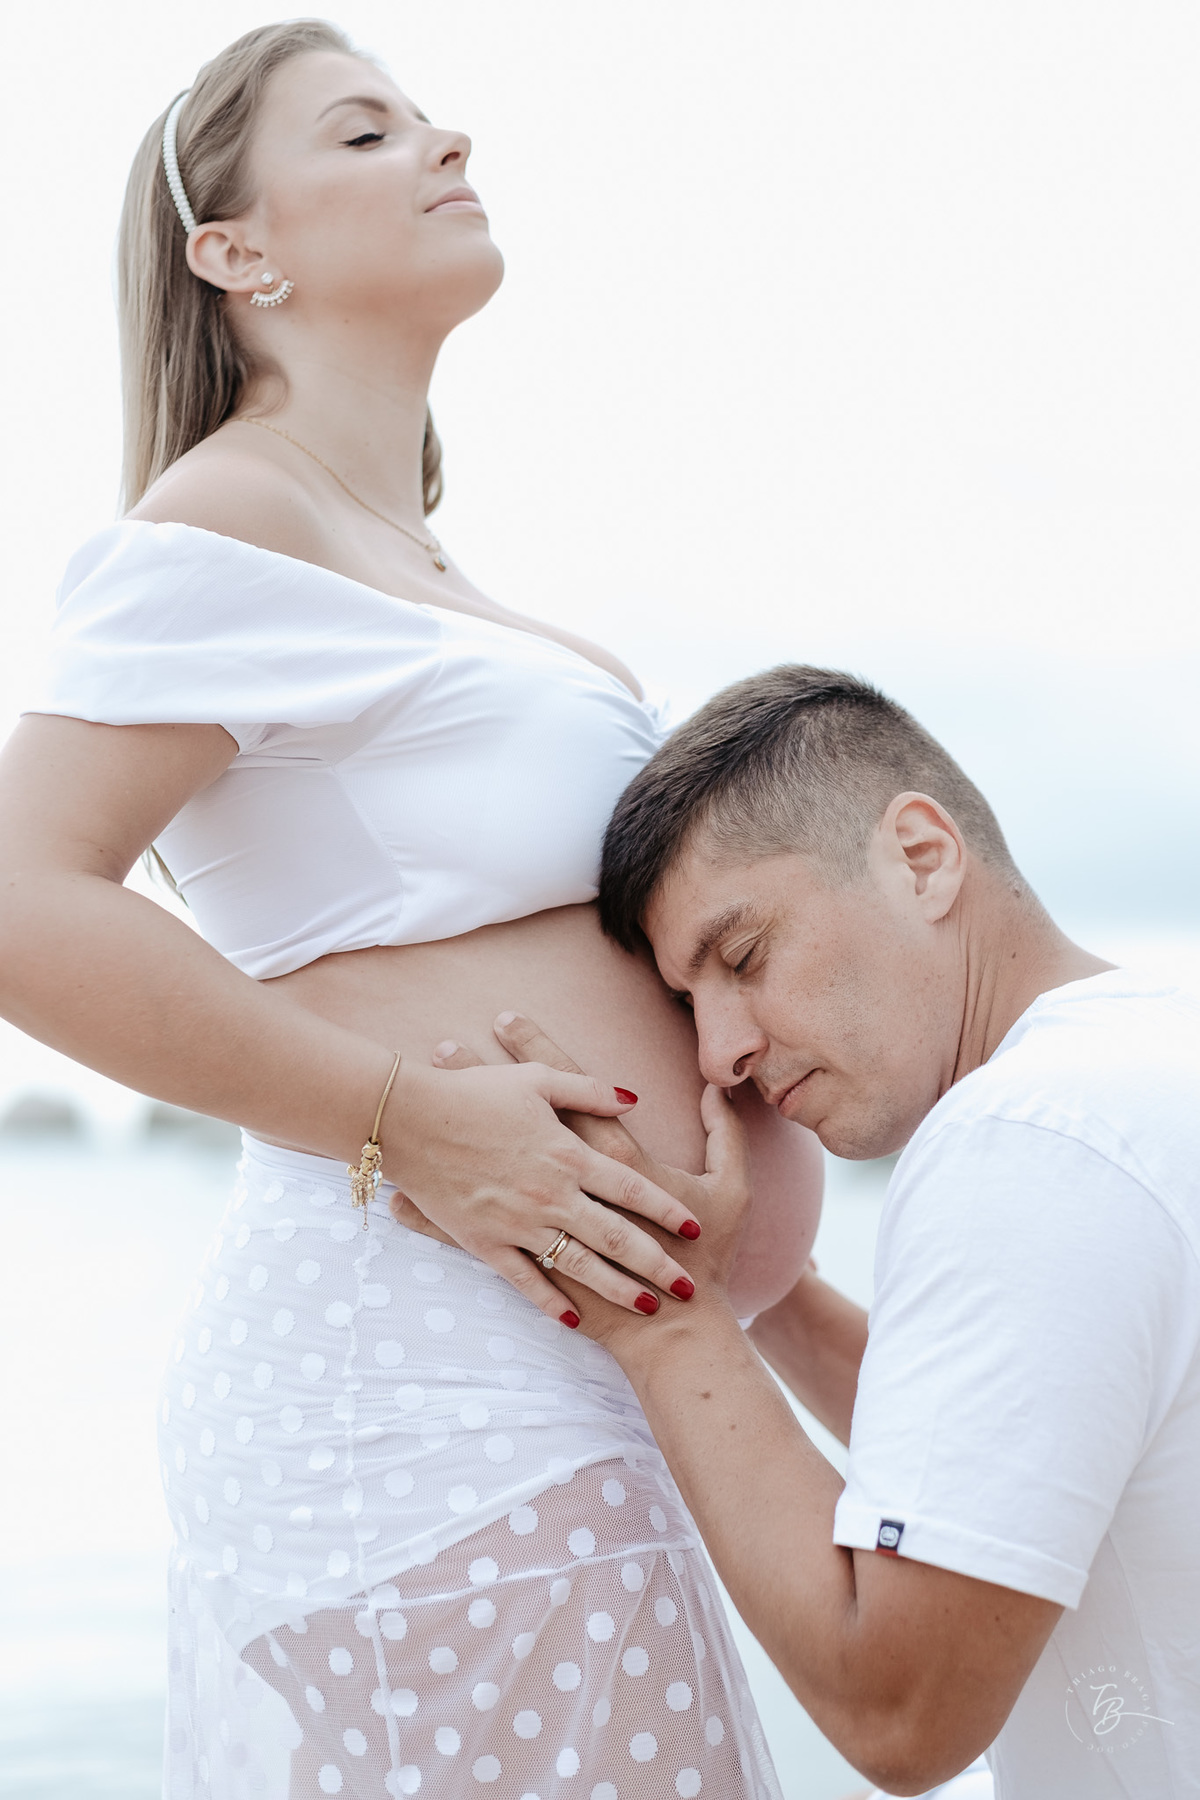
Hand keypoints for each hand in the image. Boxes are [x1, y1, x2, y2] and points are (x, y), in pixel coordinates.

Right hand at [380, 1051, 703, 1326]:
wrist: (408, 1121)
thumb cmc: (473, 1093)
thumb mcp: (537, 1082)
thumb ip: (590, 1090)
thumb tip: (634, 1097)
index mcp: (567, 1153)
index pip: (631, 1188)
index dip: (667, 1210)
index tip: (694, 1229)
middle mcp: (550, 1194)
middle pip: (616, 1236)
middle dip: (656, 1264)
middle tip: (687, 1288)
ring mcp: (518, 1223)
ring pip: (579, 1265)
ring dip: (616, 1289)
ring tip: (648, 1308)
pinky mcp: (486, 1242)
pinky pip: (523, 1279)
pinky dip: (548, 1300)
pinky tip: (571, 1319)